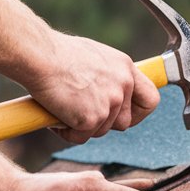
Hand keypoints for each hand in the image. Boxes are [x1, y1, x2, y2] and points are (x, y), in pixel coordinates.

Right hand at [29, 34, 160, 145]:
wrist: (39, 56)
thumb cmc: (55, 53)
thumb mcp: (92, 57)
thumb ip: (105, 75)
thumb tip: (100, 90)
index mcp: (125, 67)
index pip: (150, 99)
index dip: (139, 113)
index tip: (125, 116)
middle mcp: (123, 85)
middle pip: (123, 122)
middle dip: (103, 123)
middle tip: (80, 115)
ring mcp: (110, 103)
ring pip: (100, 131)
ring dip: (81, 127)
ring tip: (61, 109)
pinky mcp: (92, 118)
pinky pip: (80, 137)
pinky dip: (66, 132)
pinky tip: (54, 116)